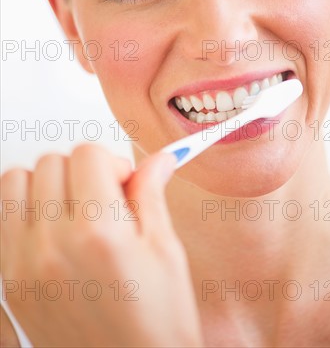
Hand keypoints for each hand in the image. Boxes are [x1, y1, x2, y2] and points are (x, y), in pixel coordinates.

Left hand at [0, 144, 203, 346]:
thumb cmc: (158, 323)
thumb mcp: (165, 251)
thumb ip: (151, 194)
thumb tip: (158, 159)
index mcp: (99, 233)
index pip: (87, 154)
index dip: (111, 161)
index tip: (123, 183)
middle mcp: (52, 246)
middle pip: (51, 162)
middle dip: (81, 169)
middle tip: (102, 197)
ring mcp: (22, 265)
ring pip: (15, 182)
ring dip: (45, 184)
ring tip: (72, 209)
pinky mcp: (8, 282)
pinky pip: (1, 218)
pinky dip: (23, 211)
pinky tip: (51, 230)